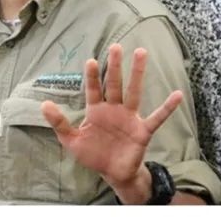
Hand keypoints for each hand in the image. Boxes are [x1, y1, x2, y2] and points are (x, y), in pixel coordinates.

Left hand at [41, 43, 182, 201]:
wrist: (113, 173)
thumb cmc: (93, 154)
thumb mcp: (72, 140)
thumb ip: (59, 123)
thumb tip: (44, 104)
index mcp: (96, 110)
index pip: (93, 89)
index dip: (92, 76)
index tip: (90, 60)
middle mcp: (113, 109)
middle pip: (114, 83)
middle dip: (115, 66)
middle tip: (116, 46)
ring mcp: (129, 118)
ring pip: (133, 92)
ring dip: (137, 74)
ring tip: (141, 53)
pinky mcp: (142, 131)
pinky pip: (157, 117)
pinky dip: (167, 107)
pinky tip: (177, 95)